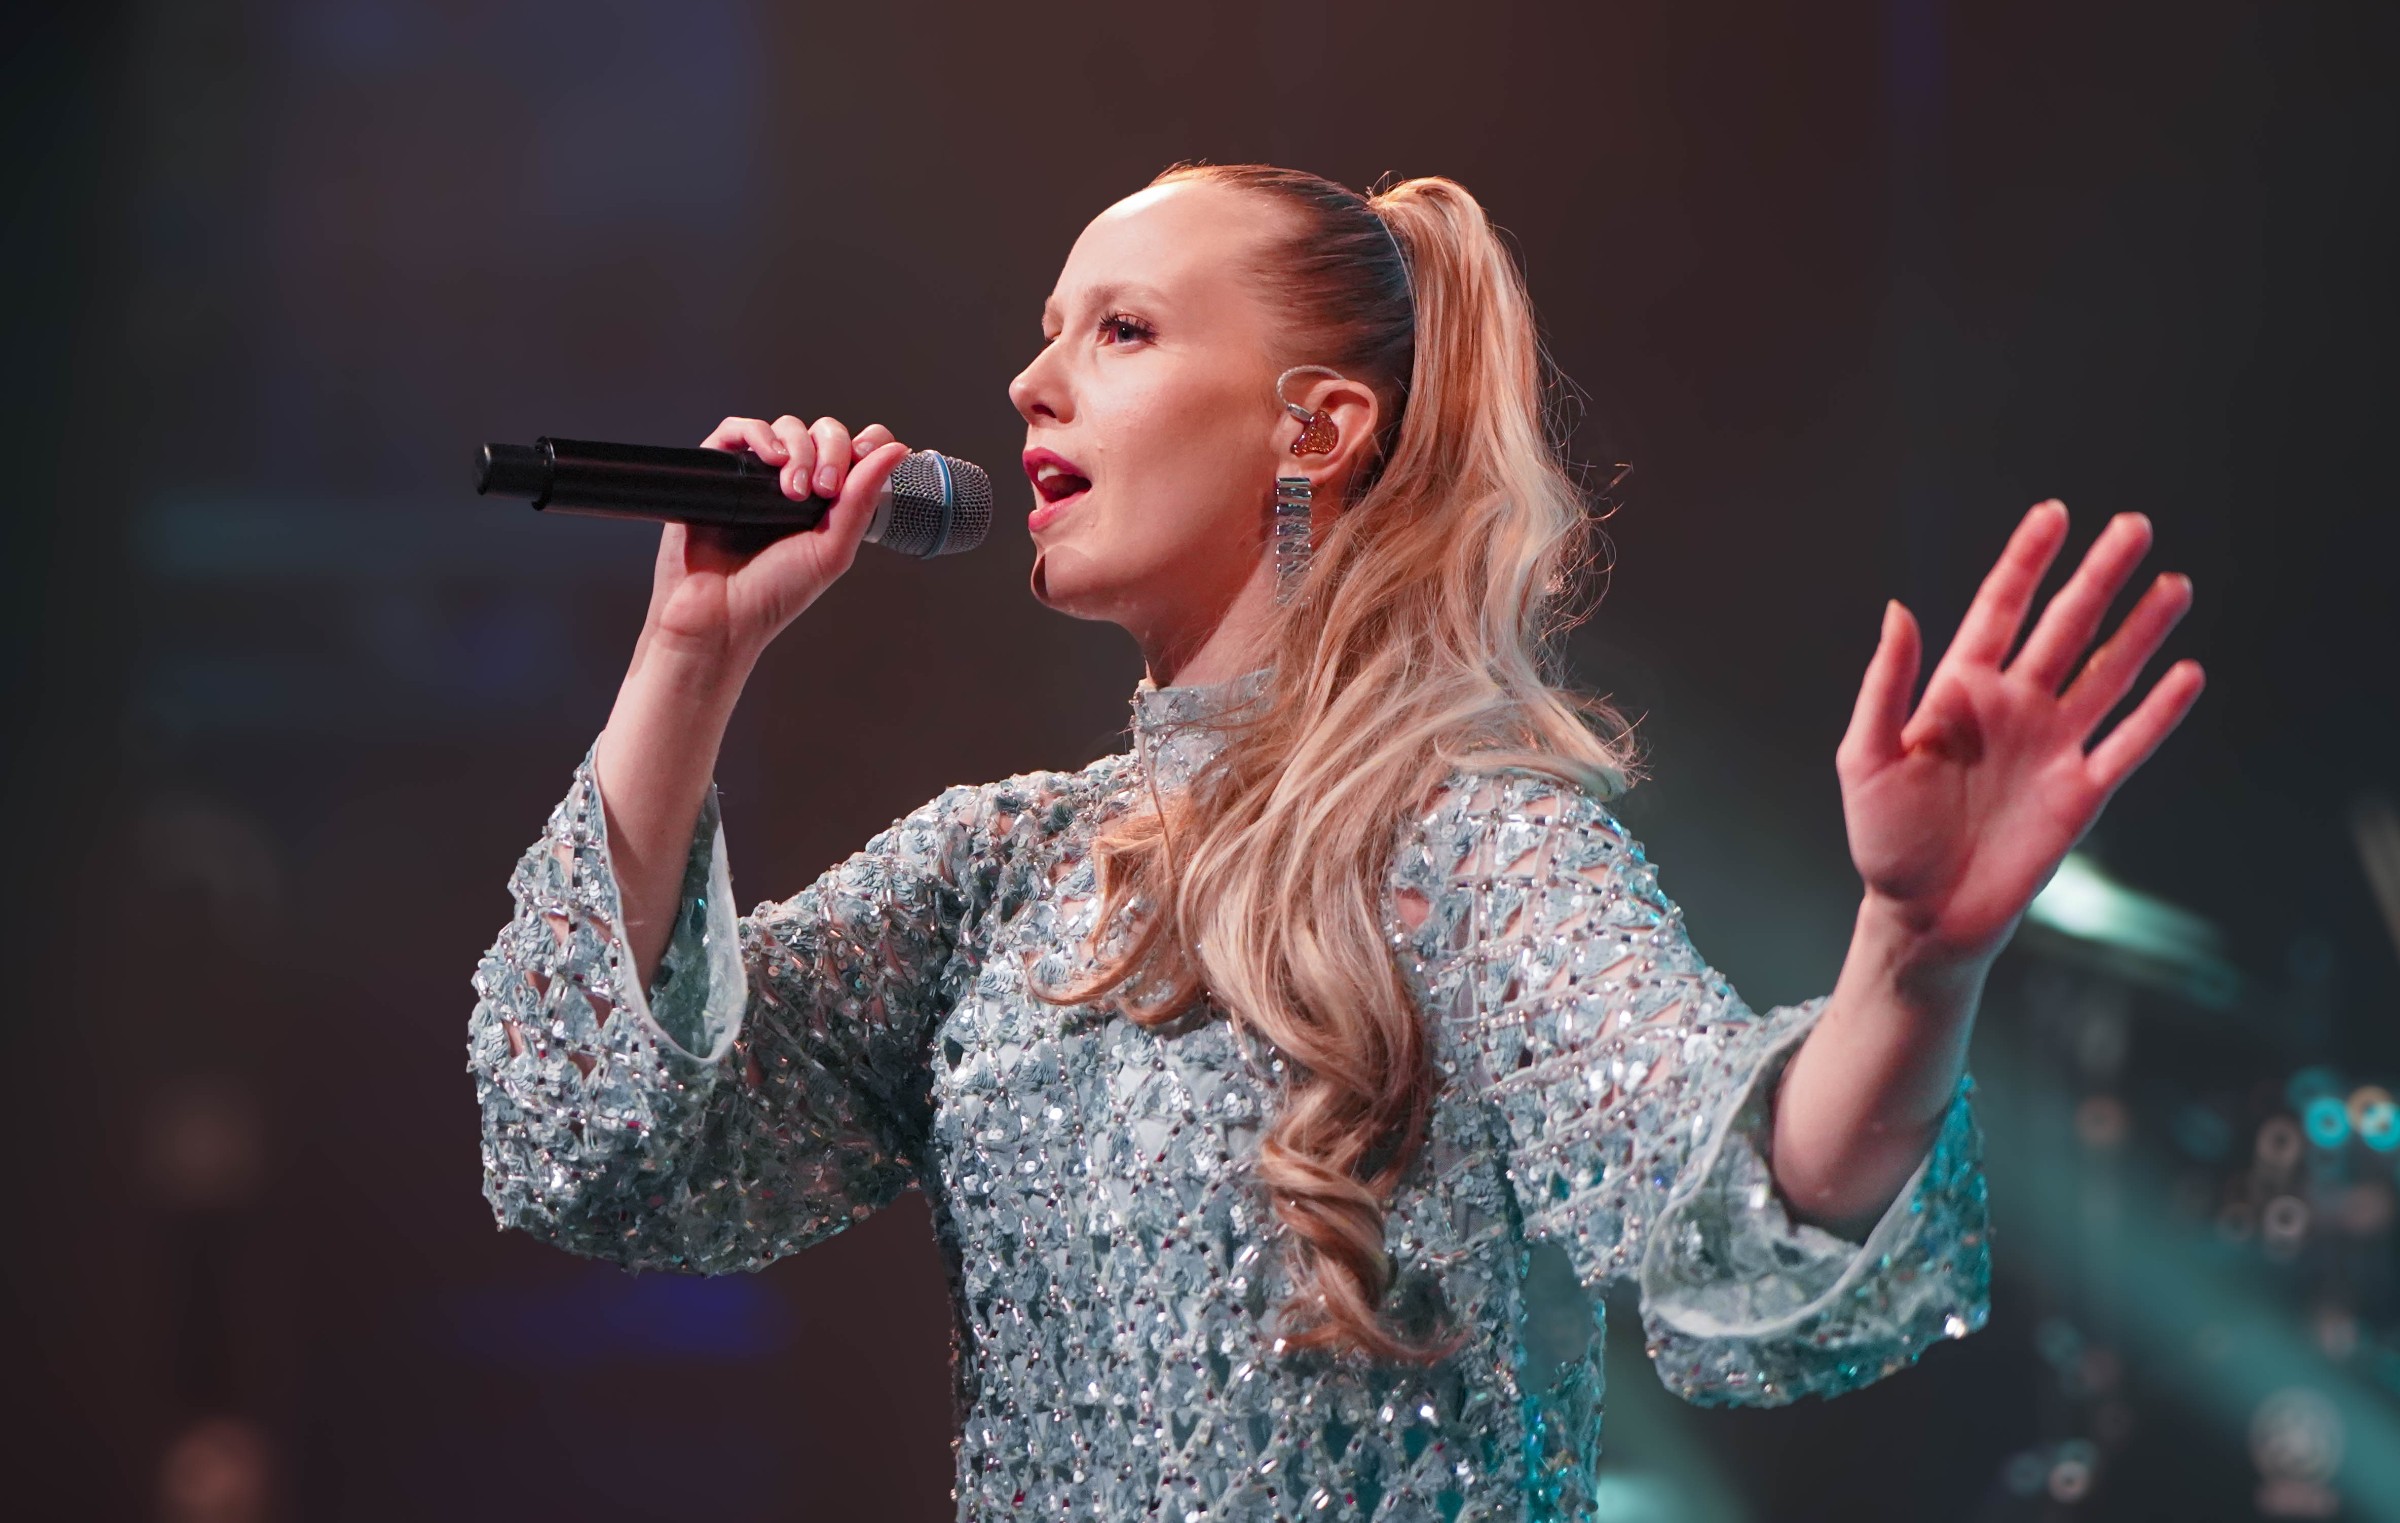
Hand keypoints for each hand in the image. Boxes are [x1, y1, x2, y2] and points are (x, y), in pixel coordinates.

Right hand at [637, 414, 909, 663]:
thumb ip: (863, 498)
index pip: (856, 451)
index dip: (865, 445)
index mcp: (828, 503)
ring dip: (798, 449)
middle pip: (824, 433)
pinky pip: (738, 429)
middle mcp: (794, 483)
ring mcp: (757, 475)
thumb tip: (897, 449)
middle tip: (824, 489)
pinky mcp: (719, 470)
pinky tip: (770, 459)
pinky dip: (758, 433)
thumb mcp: (833, 549)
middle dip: (831, 451)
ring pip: (786, 427)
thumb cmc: (774, 594)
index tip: (864, 459)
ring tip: (791, 490)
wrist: (718, 615)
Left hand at [1836, 501, 2204, 967]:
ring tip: (2175, 585)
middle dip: (2098, 578)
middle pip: (2064, 627)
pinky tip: (2186, 673)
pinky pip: (2127, 744)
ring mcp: (2052, 746)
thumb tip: (1899, 609)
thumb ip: (1886, 686)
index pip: (1999, 609)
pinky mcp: (2080, 793)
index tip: (2053, 514)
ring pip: (2106, 674)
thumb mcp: (1865, 759)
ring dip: (2141, 632)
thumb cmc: (1883, 839)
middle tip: (2134, 525)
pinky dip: (2158, 712)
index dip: (2026, 561)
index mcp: (1958, 691)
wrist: (1921, 915)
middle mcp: (2014, 708)